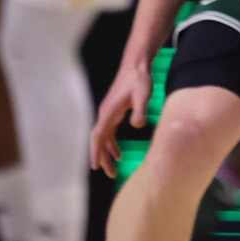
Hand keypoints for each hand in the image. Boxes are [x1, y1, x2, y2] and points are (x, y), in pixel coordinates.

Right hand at [91, 59, 151, 177]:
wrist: (136, 66)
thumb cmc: (140, 80)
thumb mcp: (143, 94)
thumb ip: (140, 110)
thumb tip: (138, 125)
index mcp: (109, 112)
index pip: (98, 136)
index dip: (96, 151)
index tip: (96, 166)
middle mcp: (105, 114)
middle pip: (99, 140)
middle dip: (102, 157)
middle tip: (110, 174)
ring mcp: (109, 113)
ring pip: (104, 137)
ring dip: (107, 152)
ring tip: (114, 167)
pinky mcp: (115, 112)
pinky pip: (110, 132)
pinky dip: (112, 143)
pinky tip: (119, 152)